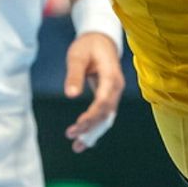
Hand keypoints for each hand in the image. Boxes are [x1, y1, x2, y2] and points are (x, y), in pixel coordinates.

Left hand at [63, 32, 124, 152]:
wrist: (101, 39)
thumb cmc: (88, 45)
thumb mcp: (77, 56)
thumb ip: (74, 75)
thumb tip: (71, 95)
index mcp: (111, 76)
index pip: (103, 101)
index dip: (91, 116)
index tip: (77, 126)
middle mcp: (116, 87)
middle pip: (106, 112)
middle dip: (90, 127)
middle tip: (71, 136)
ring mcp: (114, 92)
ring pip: (106, 117)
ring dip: (93, 132)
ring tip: (77, 147)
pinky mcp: (109, 96)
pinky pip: (104, 114)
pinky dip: (95, 127)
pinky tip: (85, 140)